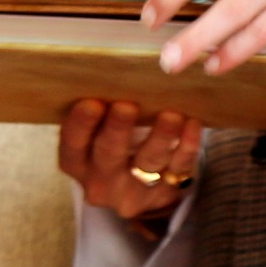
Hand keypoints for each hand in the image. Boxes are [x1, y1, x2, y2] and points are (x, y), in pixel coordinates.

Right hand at [60, 98, 201, 222]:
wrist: (134, 185)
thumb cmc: (109, 142)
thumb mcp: (94, 134)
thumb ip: (98, 112)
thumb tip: (113, 71)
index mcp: (77, 163)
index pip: (73, 144)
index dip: (81, 124)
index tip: (92, 103)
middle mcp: (100, 181)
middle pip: (109, 154)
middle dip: (118, 129)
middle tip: (128, 106)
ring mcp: (133, 191)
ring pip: (149, 162)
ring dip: (161, 136)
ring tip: (171, 114)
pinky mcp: (164, 194)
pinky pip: (179, 169)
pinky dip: (186, 146)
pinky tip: (192, 124)